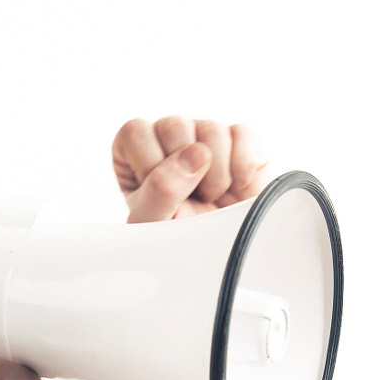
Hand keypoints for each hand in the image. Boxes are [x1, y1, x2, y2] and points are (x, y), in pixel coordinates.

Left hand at [112, 115, 270, 222]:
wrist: (221, 253)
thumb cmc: (179, 237)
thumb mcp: (155, 222)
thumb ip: (161, 189)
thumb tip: (195, 154)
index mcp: (136, 150)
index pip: (135, 132)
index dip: (150, 165)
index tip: (161, 195)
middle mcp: (169, 135)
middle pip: (174, 125)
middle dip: (186, 172)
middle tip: (191, 199)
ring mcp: (206, 134)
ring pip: (211, 130)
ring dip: (216, 174)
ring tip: (213, 196)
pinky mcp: (241, 139)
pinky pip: (243, 134)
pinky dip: (243, 166)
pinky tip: (237, 186)